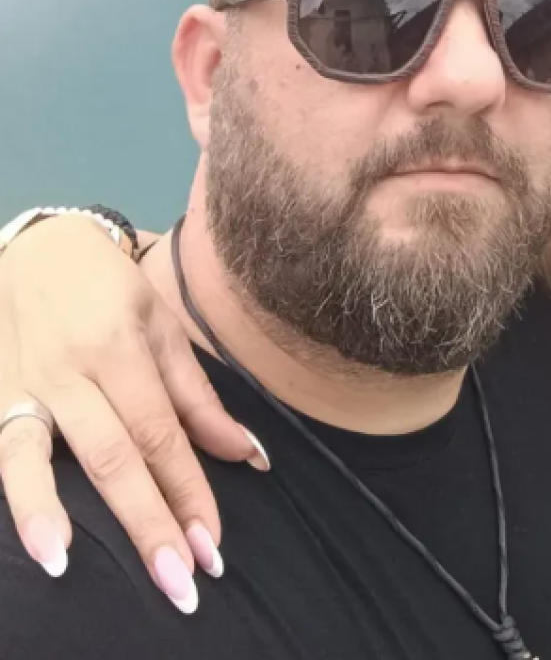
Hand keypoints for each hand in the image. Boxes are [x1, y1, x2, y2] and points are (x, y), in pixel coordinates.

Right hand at [0, 213, 267, 603]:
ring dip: (75, 517)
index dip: (189, 490)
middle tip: (183, 579)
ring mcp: (28, 387)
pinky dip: (24, 499)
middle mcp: (73, 371)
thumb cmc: (111, 290)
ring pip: (52, 459)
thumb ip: (197, 397)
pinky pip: (7, 453)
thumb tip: (248, 454)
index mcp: (122, 348)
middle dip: (152, 520)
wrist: (38, 249)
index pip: (163, 433)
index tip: (212, 543)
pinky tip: (43, 545)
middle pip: (117, 455)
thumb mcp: (164, 326)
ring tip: (98, 569)